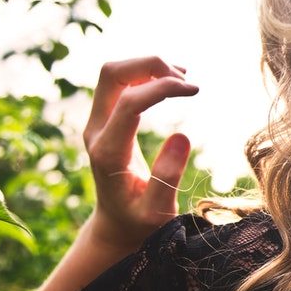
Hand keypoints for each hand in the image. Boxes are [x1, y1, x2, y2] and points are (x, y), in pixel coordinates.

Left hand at [83, 56, 198, 252]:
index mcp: (108, 153)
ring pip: (114, 73)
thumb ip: (167, 177)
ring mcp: (97, 123)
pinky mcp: (105, 120)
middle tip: (186, 80)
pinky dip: (145, 74)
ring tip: (183, 80)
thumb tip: (182, 136)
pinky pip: (120, 83)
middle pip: (112, 74)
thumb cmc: (140, 222)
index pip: (129, 101)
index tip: (195, 90)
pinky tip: (171, 81)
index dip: (162, 87)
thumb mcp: (157, 211)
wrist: (116, 225)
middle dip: (150, 65)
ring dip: (148, 67)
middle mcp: (96, 132)